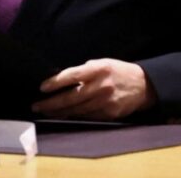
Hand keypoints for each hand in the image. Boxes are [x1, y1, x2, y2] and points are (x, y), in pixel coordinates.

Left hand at [32, 59, 156, 120]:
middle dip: (52, 103)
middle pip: (72, 97)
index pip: (72, 75)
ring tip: (46, 112)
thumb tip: (61, 79)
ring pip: (77, 110)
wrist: (143, 86)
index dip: (56, 82)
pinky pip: (87, 116)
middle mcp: (101, 86)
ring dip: (59, 112)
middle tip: (37, 106)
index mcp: (98, 69)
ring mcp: (106, 102)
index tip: (42, 88)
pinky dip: (74, 116)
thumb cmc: (117, 71)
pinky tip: (63, 115)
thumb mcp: (101, 63)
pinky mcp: (110, 114)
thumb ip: (83, 71)